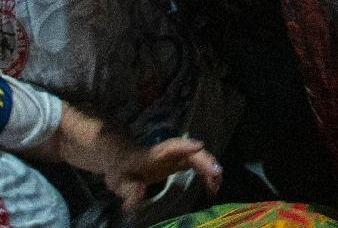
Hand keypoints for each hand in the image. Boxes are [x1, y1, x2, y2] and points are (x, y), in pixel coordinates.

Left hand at [103, 137, 222, 212]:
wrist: (120, 161)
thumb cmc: (121, 170)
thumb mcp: (120, 183)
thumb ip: (129, 190)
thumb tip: (140, 192)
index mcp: (155, 154)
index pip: (172, 147)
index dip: (186, 146)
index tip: (200, 146)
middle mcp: (169, 153)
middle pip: (191, 153)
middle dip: (205, 161)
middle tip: (217, 175)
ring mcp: (176, 157)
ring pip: (198, 158)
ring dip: (210, 169)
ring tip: (216, 187)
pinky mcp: (179, 163)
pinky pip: (197, 165)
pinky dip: (207, 174)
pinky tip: (211, 187)